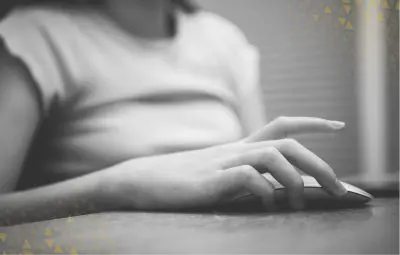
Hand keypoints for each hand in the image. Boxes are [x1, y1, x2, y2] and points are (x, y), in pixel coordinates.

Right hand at [108, 117, 347, 210]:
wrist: (139, 181)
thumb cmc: (178, 181)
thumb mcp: (215, 174)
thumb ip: (241, 176)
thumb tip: (270, 189)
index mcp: (238, 148)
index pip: (280, 126)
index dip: (311, 123)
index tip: (337, 126)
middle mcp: (235, 150)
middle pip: (286, 143)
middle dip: (319, 163)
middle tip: (339, 188)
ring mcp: (222, 163)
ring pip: (274, 155)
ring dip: (295, 180)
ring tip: (299, 205)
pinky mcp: (210, 180)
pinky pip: (248, 178)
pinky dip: (265, 192)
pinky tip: (265, 206)